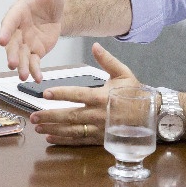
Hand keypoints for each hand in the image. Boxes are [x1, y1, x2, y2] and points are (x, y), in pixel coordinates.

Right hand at [0, 0, 65, 81]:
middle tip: (12, 64)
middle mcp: (18, 30)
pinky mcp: (35, 51)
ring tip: (24, 77)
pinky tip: (38, 79)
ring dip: (22, 66)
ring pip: (22, 56)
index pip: (10, 22)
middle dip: (12, 54)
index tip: (1, 40)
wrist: (55, 11)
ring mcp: (25, 42)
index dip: (6, 31)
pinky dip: (35, 70)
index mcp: (18, 13)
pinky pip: (34, 62)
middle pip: (13, 44)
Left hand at [28, 43, 143, 145]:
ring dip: (53, 129)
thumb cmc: (135, 94)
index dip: (61, 94)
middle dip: (50, 116)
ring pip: (72, 130)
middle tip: (34, 116)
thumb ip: (107, 61)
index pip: (78, 95)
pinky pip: (79, 140)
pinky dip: (64, 140)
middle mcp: (98, 114)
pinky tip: (50, 138)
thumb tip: (95, 46)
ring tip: (38, 127)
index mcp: (102, 97)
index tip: (46, 93)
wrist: (151, 115)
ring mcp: (99, 129)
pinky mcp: (100, 139)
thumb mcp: (123, 74)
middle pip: (70, 116)